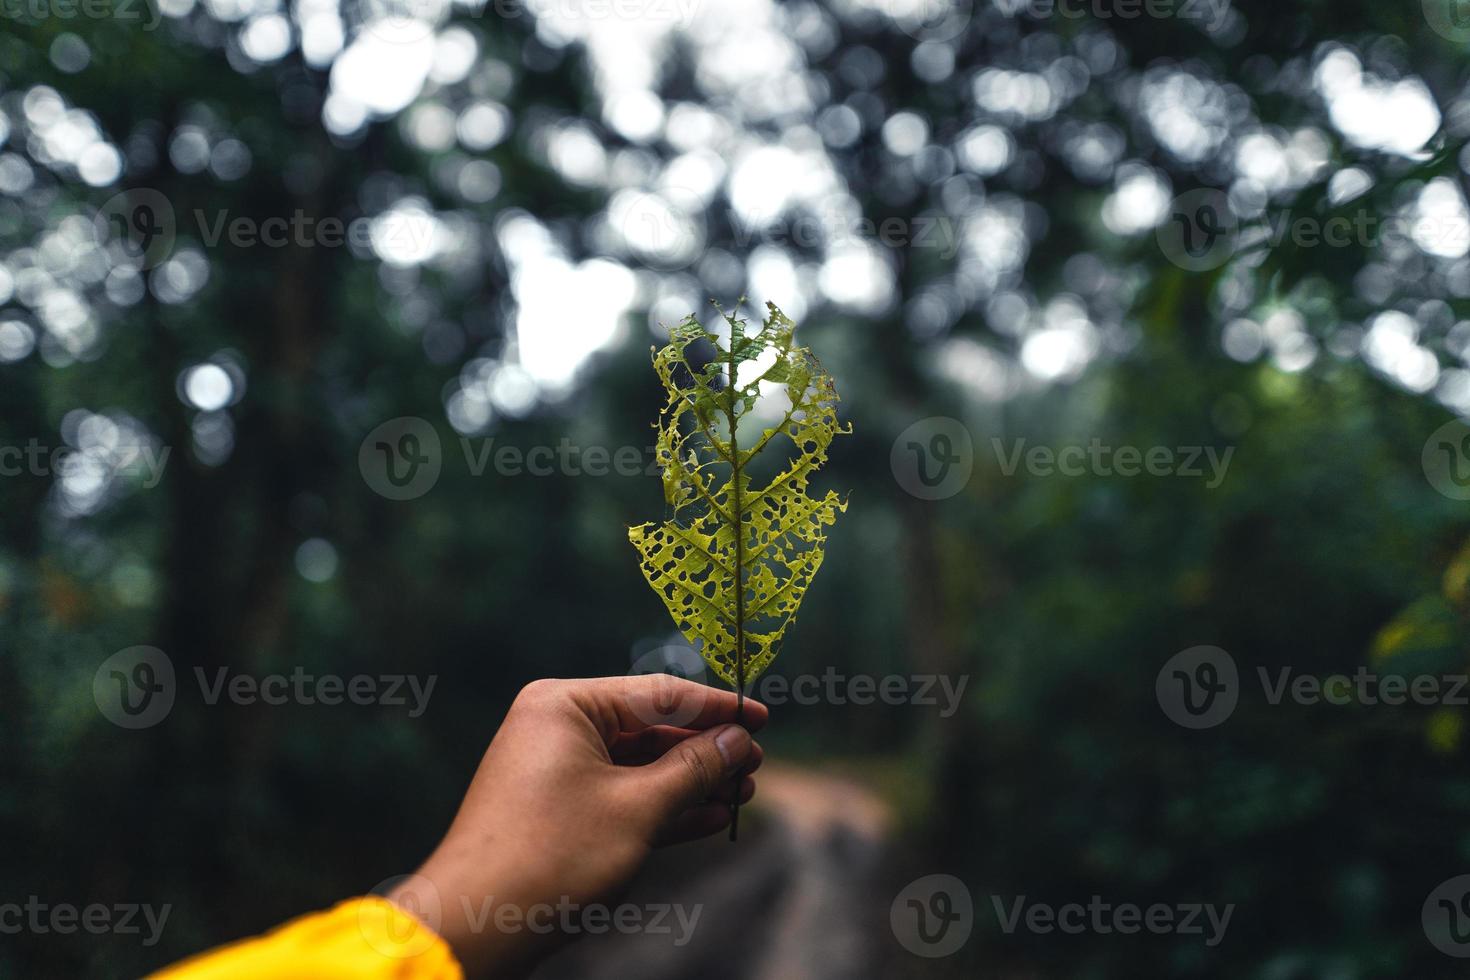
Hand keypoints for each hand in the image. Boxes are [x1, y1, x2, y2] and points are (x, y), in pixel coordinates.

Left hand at [387, 675, 765, 977]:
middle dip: (706, 750)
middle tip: (755, 766)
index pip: (658, 694)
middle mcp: (556, 727)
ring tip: (742, 794)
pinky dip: (662, 807)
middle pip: (649, 728)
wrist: (478, 924)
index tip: (761, 718)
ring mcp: (555, 770)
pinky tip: (709, 817)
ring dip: (691, 782)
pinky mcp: (557, 811)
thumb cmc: (552, 855)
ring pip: (639, 766)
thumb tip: (738, 739)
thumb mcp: (637, 808)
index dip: (715, 708)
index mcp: (565, 705)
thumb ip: (694, 768)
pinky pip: (621, 796)